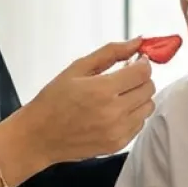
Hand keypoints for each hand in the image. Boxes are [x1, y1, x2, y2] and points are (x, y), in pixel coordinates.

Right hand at [23, 38, 154, 163]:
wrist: (39, 136)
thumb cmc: (53, 100)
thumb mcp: (77, 68)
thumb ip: (110, 52)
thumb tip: (137, 42)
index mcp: (102, 90)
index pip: (143, 72)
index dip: (143, 63)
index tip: (136, 61)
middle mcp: (113, 112)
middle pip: (149, 89)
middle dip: (141, 78)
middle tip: (126, 76)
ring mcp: (117, 131)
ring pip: (148, 107)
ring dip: (139, 97)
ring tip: (120, 94)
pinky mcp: (117, 145)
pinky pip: (139, 125)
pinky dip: (133, 115)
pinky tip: (115, 110)